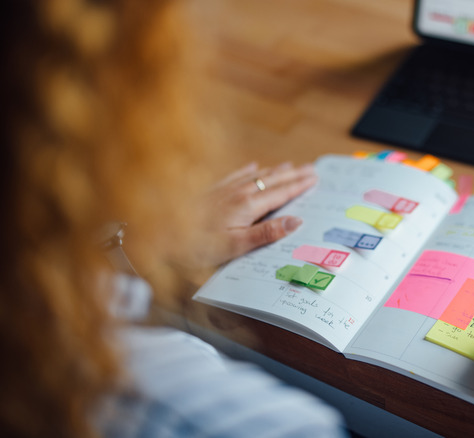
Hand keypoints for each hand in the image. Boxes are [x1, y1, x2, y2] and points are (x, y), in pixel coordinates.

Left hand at [181, 161, 316, 267]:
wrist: (157, 234)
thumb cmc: (195, 246)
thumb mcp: (235, 246)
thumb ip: (266, 233)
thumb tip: (295, 221)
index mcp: (247, 206)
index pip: (280, 193)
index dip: (299, 186)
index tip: (314, 178)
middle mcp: (237, 193)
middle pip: (272, 180)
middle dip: (293, 175)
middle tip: (311, 168)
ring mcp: (223, 190)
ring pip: (255, 175)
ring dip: (275, 171)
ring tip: (289, 165)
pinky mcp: (210, 191)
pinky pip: (235, 175)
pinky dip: (248, 170)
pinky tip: (252, 166)